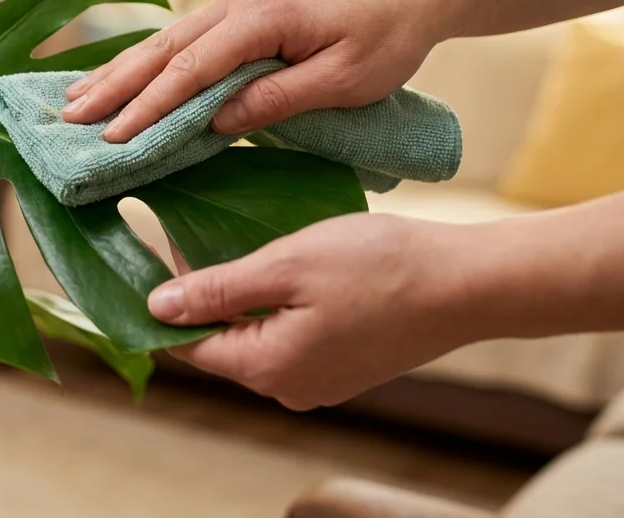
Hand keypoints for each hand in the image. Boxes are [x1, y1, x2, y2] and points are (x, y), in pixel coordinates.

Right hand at [62, 0, 450, 142]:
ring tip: (73, 101)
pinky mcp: (237, 13)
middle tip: (69, 118)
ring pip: (164, 42)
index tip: (112, 137)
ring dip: (118, 73)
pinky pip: (181, 42)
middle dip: (113, 85)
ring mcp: (234, 3)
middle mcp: (239, 2)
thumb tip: (215, 122)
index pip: (192, 68)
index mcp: (263, 16)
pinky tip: (117, 81)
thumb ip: (277, 100)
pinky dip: (145, 64)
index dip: (149, 105)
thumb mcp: (343, 82)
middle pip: (163, 49)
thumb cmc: (385, 41)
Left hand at [149, 213, 478, 409]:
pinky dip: (277, 307)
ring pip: (255, 339)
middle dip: (205, 294)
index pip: (188, 344)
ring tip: (239, 243)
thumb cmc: (380, 266)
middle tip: (198, 233)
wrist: (466, 284)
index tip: (158, 251)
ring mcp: (319, 383)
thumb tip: (157, 308)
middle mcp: (288, 389)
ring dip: (242, 298)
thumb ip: (219, 289)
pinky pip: (289, 340)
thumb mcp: (286, 265)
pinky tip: (283, 268)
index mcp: (267, 368)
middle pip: (220, 343)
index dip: (166, 300)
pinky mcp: (343, 368)